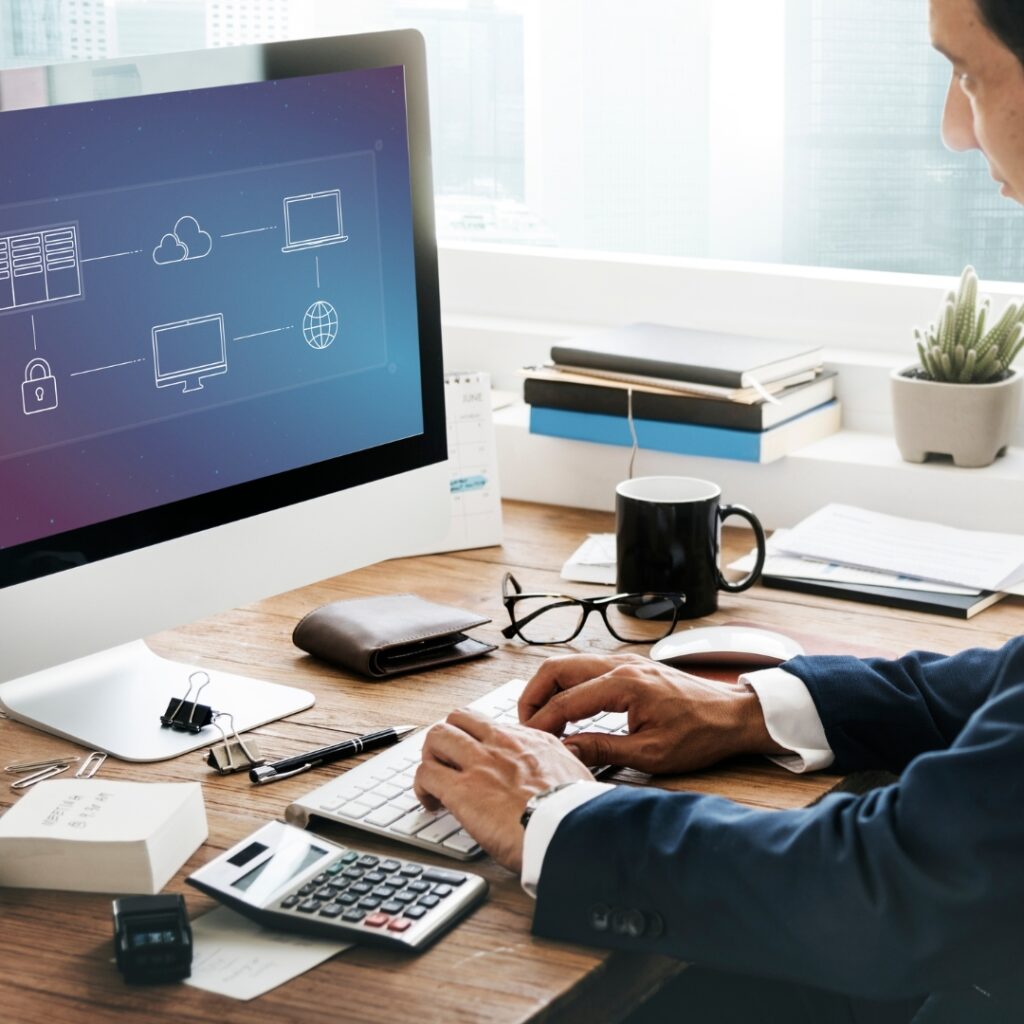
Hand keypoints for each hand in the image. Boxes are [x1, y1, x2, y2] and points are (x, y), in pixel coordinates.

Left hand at [413, 708, 593, 873]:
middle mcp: (502, 743)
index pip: (490, 725)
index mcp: (530, 740)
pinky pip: (425, 773)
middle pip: (458, 719)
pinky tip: (430, 803)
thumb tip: (560, 770)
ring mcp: (479, 763)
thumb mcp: (576, 774)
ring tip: (434, 781)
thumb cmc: (576, 812)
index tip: (476, 758)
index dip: (476, 740)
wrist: (570, 830)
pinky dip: (421, 787)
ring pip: (437, 737)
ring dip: (430, 758)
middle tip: (447, 763)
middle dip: (447, 739)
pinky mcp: (461, 790)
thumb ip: (560, 765)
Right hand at [518, 653, 784, 774]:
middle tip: (525, 726)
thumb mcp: (650, 754)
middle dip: (533, 696)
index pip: (566, 701)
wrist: (733, 716)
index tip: (529, 742)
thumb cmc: (700, 734)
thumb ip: (603, 750)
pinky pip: (585, 669)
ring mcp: (624, 662)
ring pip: (568, 664)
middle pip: (556, 669)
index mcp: (624, 684)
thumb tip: (565, 751)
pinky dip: (567, 686)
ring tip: (541, 720)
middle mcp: (620, 665)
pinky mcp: (629, 667)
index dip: (541, 723)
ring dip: (548, 689)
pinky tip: (566, 710)